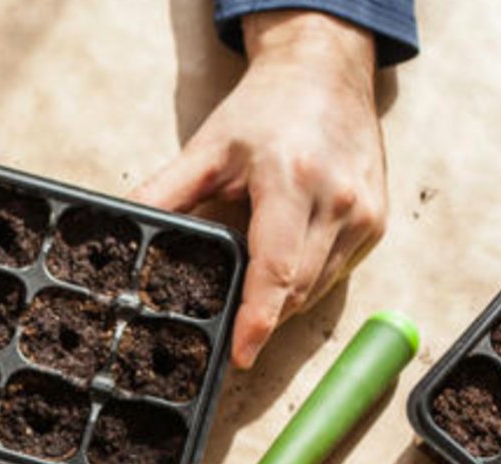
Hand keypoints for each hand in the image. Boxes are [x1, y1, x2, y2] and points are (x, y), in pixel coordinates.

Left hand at [133, 10, 385, 367]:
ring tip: (250, 309)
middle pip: (297, 287)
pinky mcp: (376, 221)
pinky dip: (306, 284)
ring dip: (284, 304)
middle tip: (230, 339)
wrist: (325, 72)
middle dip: (263, 318)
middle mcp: (337, 201)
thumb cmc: (266, 109)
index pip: (278, 268)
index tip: (241, 354)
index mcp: (292, 180)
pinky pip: (336, 273)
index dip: (257, 318)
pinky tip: (280, 277)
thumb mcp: (207, 149)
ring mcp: (364, 214)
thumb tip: (124, 227)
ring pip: (319, 287)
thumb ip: (163, 193)